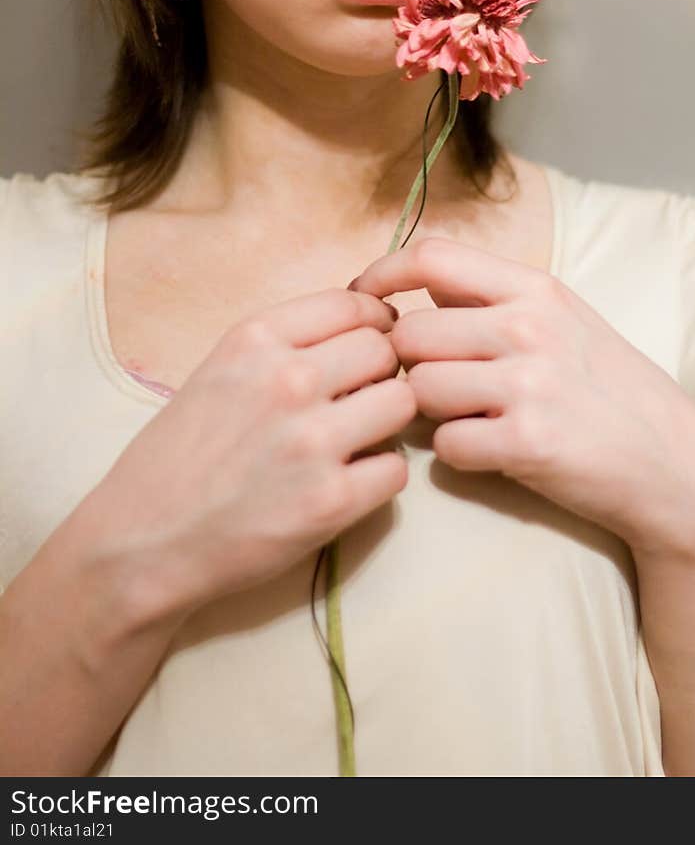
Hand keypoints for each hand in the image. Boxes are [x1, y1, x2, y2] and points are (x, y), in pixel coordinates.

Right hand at [80, 289, 415, 622]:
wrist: (142, 540)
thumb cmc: (181, 454)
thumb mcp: (221, 369)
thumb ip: (286, 345)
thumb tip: (365, 328)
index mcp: (256, 339)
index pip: (353, 304)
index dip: (373, 323)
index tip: (372, 341)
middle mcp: (287, 380)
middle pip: (385, 350)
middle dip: (381, 372)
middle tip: (361, 399)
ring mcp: (312, 441)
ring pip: (402, 402)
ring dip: (387, 422)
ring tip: (357, 440)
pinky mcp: (330, 501)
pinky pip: (396, 468)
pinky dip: (379, 476)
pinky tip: (347, 482)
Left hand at [350, 237, 694, 555]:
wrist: (672, 462)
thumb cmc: (608, 389)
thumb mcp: (562, 319)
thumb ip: (493, 298)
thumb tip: (419, 284)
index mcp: (534, 288)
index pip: (431, 257)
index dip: (381, 276)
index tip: (362, 301)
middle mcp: (529, 327)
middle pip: (409, 334)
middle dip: (405, 365)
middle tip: (431, 386)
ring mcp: (529, 384)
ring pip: (420, 390)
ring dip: (429, 412)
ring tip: (468, 419)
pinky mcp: (528, 443)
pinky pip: (446, 445)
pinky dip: (457, 454)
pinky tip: (490, 450)